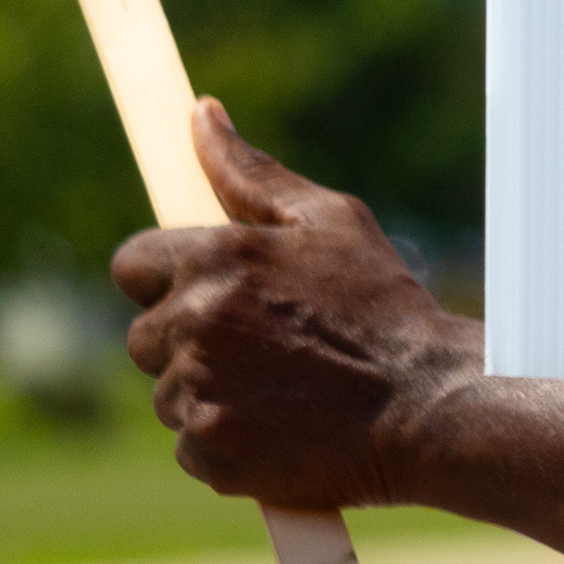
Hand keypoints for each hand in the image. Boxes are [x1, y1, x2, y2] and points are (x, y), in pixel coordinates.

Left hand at [112, 99, 478, 508]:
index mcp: (217, 258)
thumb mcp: (333, 222)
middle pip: (145, 334)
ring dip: (211, 391)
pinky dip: (227, 441)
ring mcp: (196, 390)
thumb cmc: (385, 308)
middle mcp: (194, 321)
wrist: (431, 408)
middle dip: (192, 339)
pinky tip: (283, 427)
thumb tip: (199, 113)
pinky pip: (190, 443)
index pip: (132, 264)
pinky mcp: (206, 449)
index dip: (169, 279)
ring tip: (286, 389)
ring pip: (168, 390)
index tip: (212, 294)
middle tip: (269, 346)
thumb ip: (250, 173)